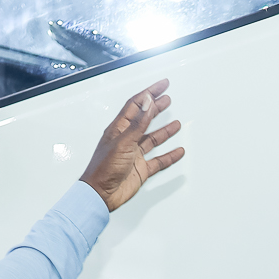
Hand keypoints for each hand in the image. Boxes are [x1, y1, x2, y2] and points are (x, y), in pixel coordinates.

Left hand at [80, 80, 185, 210]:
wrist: (101, 193)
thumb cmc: (104, 168)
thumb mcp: (124, 141)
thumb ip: (138, 122)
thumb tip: (147, 101)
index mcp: (119, 129)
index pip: (136, 105)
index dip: (150, 93)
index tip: (163, 85)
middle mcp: (127, 139)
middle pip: (145, 118)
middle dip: (157, 107)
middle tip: (167, 97)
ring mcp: (134, 154)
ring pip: (152, 139)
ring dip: (164, 130)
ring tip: (175, 123)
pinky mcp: (141, 169)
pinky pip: (158, 160)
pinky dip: (169, 156)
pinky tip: (177, 151)